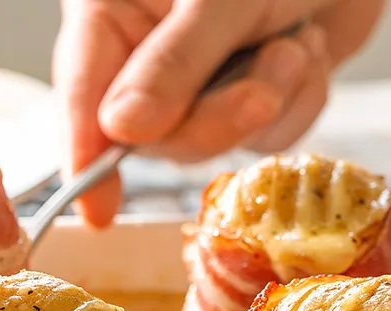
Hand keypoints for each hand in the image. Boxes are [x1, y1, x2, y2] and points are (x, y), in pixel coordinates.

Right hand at [52, 0, 384, 227]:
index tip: (96, 211)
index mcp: (113, 12)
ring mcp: (202, 79)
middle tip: (263, 91)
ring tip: (294, 45)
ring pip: (218, 140)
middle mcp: (149, 53)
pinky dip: (299, 101)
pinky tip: (307, 47)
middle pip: (158, 133)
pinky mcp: (251, 95)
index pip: (83, 92)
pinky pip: (267, 136)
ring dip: (269, 101)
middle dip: (219, 119)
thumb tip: (123, 130)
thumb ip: (174, 63)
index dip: (85, 156)